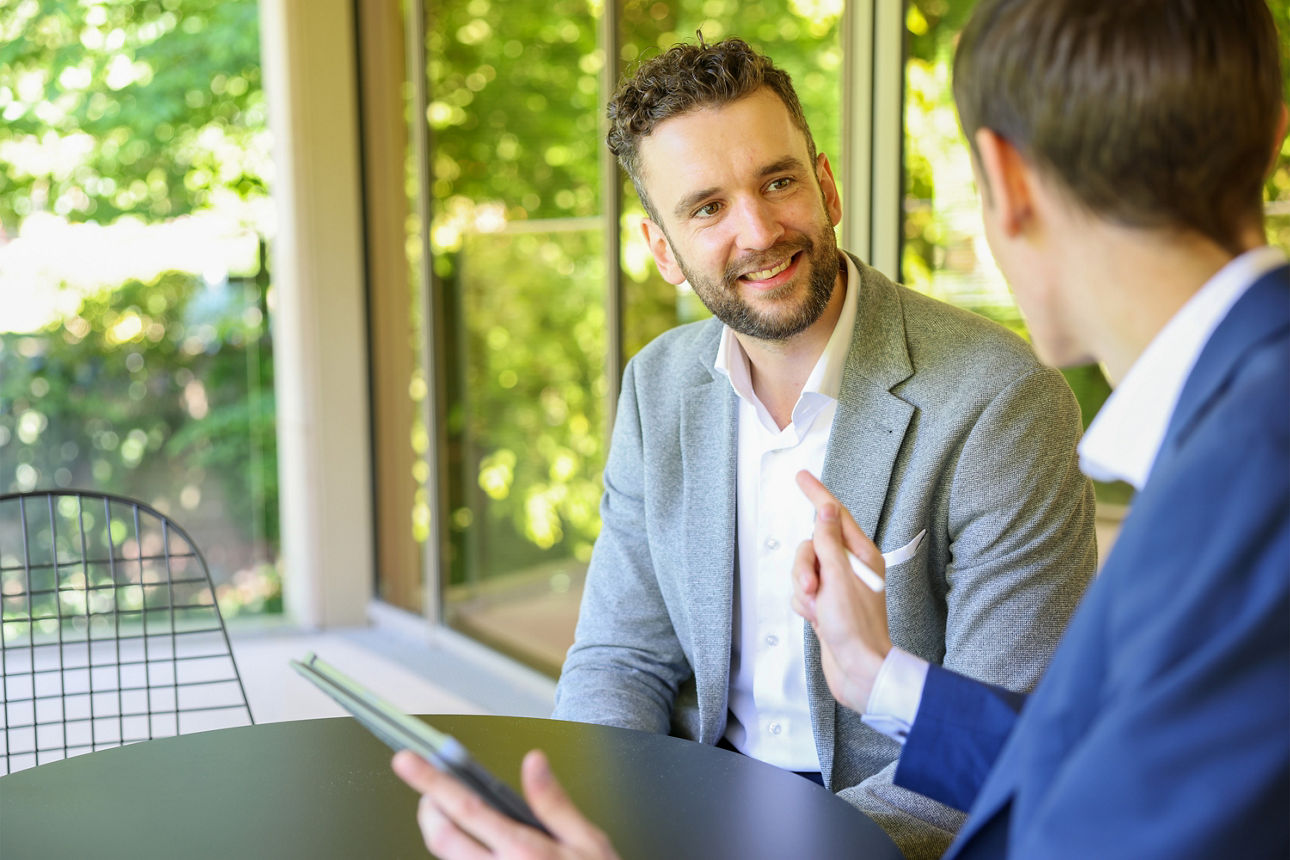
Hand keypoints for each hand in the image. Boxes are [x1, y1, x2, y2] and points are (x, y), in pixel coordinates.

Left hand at [391, 749, 619, 859]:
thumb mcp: (588, 842)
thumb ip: (554, 802)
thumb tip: (534, 763)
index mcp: (523, 852)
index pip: (466, 808)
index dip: (431, 782)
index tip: (409, 762)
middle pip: (440, 838)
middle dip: (428, 808)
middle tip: (431, 792)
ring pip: (446, 859)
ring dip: (444, 835)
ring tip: (456, 819)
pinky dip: (460, 856)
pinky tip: (478, 848)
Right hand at [792, 470, 892, 711]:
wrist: (858, 671)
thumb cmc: (855, 627)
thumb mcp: (837, 577)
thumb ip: (827, 540)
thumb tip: (825, 508)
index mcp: (862, 555)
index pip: (834, 515)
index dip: (816, 494)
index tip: (801, 476)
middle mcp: (851, 567)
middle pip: (812, 545)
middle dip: (804, 566)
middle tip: (811, 588)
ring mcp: (837, 586)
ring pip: (803, 569)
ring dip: (802, 588)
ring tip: (815, 609)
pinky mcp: (826, 603)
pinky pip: (801, 591)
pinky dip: (802, 604)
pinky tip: (815, 619)